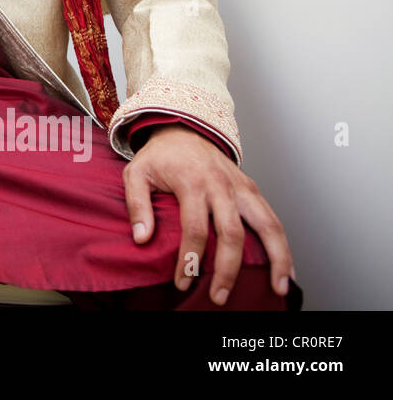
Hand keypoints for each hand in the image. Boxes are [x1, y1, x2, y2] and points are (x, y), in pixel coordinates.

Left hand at [124, 124, 293, 304]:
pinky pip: (273, 218)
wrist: (182, 129)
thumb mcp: (136, 173)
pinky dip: (283, 245)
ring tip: (278, 288)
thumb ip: (136, 204)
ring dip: (276, 258)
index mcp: (191, 181)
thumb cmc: (160, 156)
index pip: (194, 228)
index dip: (190, 258)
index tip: (183, 282)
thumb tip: (142, 238)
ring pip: (266, 225)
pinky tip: (287, 270)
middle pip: (231, 232)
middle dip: (227, 269)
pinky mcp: (252, 189)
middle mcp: (221, 185)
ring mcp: (240, 187)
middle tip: (219, 295)